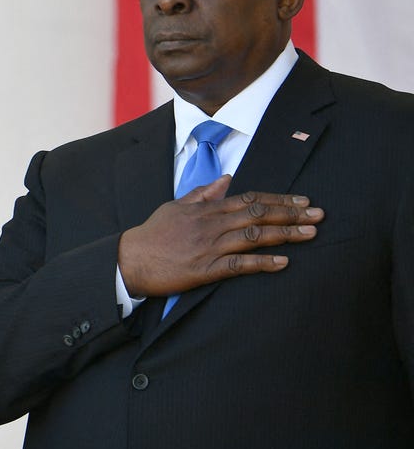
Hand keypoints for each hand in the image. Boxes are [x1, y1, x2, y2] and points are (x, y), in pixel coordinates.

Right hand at [118, 175, 323, 297]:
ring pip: (253, 236)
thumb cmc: (153, 233)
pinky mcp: (205, 270)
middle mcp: (211, 225)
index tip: (302, 200)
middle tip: (318, 213)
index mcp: (206, 209)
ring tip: (311, 233)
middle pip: (257, 214)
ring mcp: (209, 247)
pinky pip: (239, 265)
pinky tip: (283, 262)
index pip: (249, 199)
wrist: (131, 260)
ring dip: (285, 234)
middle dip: (290, 213)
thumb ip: (203, 193)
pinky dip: (262, 263)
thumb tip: (227, 179)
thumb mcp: (176, 206)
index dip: (278, 199)